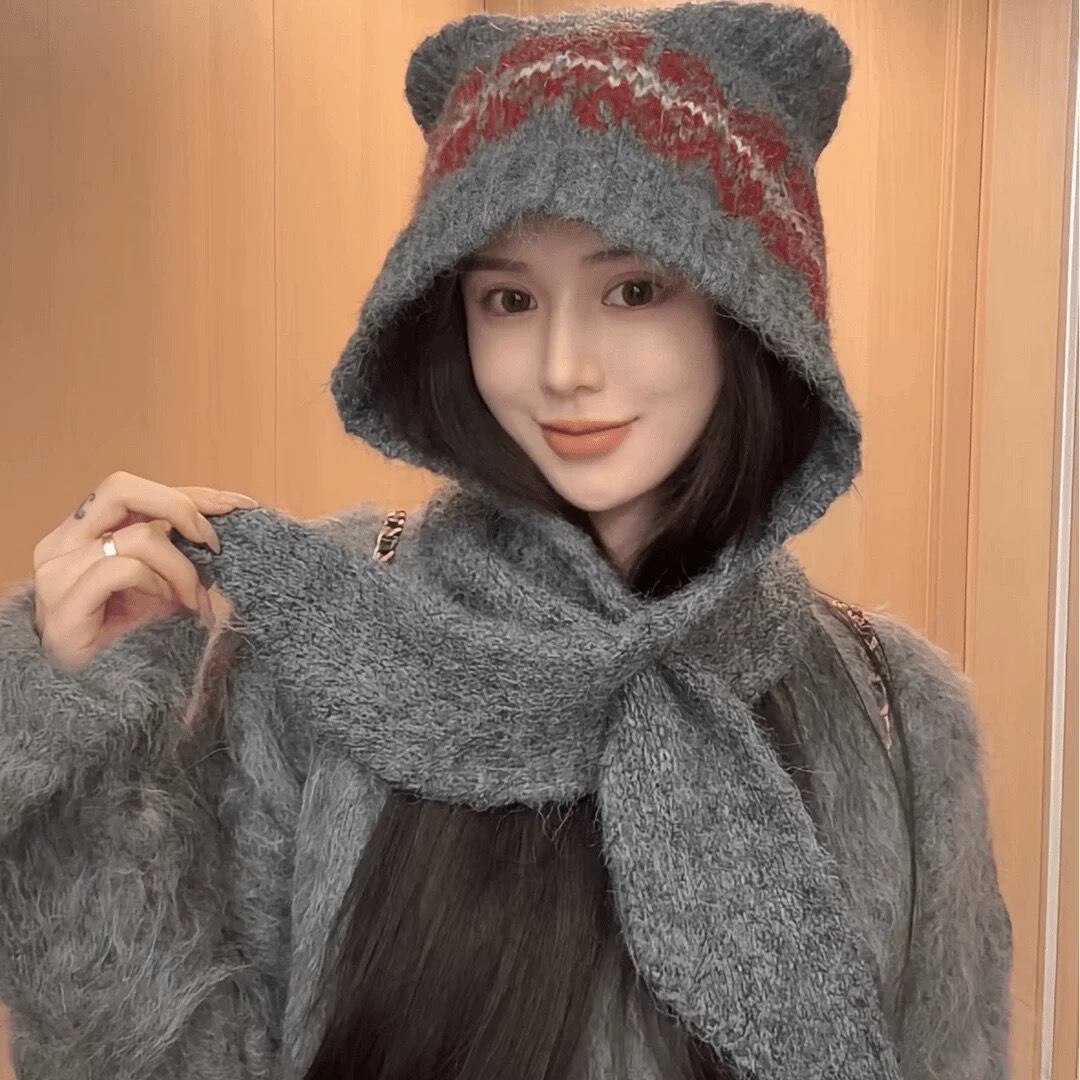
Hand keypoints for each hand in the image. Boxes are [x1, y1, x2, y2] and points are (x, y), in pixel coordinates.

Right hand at [31, 470, 257, 673]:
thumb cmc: (142, 639)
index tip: (238, 505)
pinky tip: (167, 609)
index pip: (135, 491)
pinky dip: (157, 585)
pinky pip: (123, 569)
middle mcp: (63, 546)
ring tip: (193, 602)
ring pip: (140, 537)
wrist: (113, 700)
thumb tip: (230, 511)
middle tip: (215, 543)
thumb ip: (181, 545)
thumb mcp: (170, 582)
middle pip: (121, 488)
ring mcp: (57, 575)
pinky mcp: (62, 607)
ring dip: (182, 570)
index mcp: (85, 535)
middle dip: (182, 508)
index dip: (189, 493)